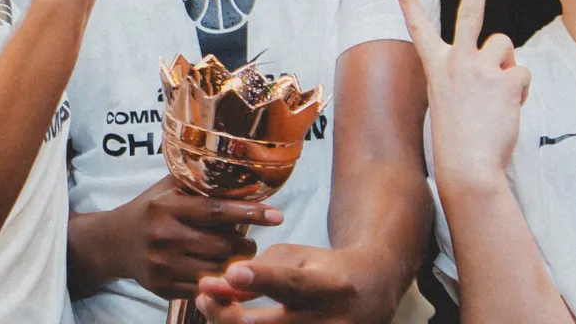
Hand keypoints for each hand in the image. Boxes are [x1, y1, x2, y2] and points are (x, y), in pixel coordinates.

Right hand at [116, 176, 282, 299]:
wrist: (113, 242)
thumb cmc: (149, 210)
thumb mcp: (167, 188)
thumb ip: (198, 181)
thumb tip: (239, 169)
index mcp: (166, 207)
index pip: (216, 211)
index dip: (249, 213)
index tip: (277, 216)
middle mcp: (163, 236)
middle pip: (222, 245)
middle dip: (245, 245)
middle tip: (249, 241)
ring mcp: (162, 266)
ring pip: (217, 269)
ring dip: (235, 265)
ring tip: (238, 256)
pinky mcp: (162, 288)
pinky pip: (203, 288)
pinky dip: (219, 281)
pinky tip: (222, 273)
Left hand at [196, 244, 399, 323]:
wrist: (371, 293)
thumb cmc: (324, 269)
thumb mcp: (296, 258)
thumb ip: (258, 271)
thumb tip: (218, 287)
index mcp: (328, 285)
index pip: (291, 283)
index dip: (261, 279)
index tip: (232, 273)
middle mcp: (330, 321)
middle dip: (229, 313)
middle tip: (204, 293)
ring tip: (211, 306)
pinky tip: (233, 321)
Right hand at [397, 0, 529, 187]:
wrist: (467, 165)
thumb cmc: (458, 138)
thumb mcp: (450, 99)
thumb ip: (465, 74)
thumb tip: (499, 59)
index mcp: (436, 67)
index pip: (418, 27)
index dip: (408, 1)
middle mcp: (456, 61)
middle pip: (469, 11)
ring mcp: (480, 68)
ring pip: (505, 45)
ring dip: (507, 65)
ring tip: (497, 94)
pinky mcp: (506, 80)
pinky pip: (522, 73)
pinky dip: (520, 91)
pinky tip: (508, 108)